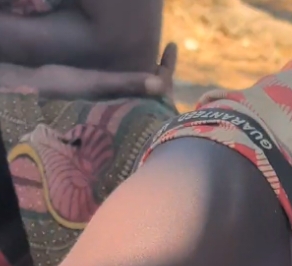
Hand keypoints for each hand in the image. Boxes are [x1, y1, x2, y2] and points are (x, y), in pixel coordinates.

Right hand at [0, 42, 176, 99]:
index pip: (158, 90)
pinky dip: (135, 80)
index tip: (171, 45)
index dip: (167, 69)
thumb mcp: (97, 84)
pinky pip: (129, 93)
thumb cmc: (66, 90)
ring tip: (156, 57)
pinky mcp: (107, 105)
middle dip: (162, 74)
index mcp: (130, 109)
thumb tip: (160, 84)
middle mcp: (127, 111)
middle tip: (168, 49)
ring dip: (151, 77)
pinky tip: (134, 66)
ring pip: (143, 94)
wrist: (38, 96)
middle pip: (154, 94)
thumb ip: (128, 84)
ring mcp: (118, 108)